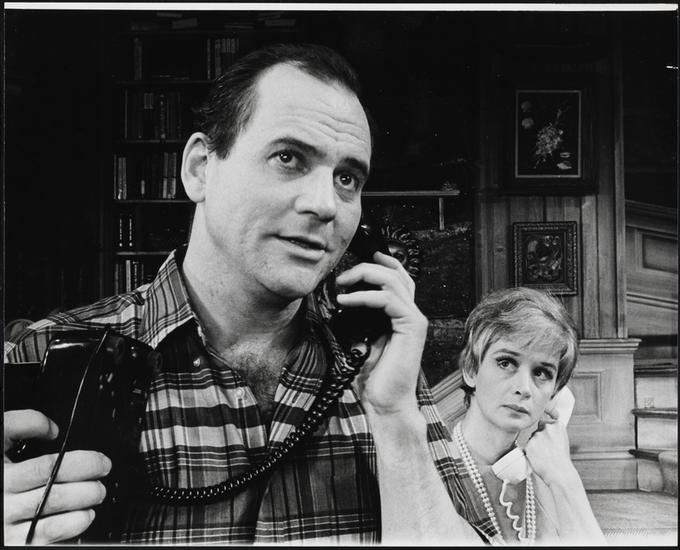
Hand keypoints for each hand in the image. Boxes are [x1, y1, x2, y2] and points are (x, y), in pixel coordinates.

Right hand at [4, 410, 111, 544]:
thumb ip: (21, 425)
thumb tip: (52, 429)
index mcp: (2, 474)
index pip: (46, 467)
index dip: (79, 461)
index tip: (99, 459)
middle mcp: (3, 501)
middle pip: (55, 491)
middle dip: (88, 480)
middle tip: (103, 471)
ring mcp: (7, 526)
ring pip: (54, 516)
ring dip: (84, 501)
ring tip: (97, 492)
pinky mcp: (15, 544)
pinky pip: (49, 536)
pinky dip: (74, 525)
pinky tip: (84, 515)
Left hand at [335, 251, 427, 415]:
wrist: (385, 403)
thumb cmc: (375, 379)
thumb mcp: (359, 341)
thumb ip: (356, 322)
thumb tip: (340, 304)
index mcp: (400, 316)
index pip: (397, 279)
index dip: (380, 264)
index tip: (358, 258)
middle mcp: (411, 314)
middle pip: (396, 273)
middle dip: (367, 266)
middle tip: (343, 275)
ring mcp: (414, 320)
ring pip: (393, 280)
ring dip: (364, 276)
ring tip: (342, 284)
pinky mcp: (412, 327)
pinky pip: (389, 299)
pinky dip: (365, 296)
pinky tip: (347, 300)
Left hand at [523, 410, 578, 488]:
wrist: (560, 473)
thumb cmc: (562, 459)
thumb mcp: (562, 440)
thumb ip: (553, 432)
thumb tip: (543, 426)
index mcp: (557, 425)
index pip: (545, 423)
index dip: (546, 433)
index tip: (550, 440)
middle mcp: (547, 427)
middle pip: (537, 430)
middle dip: (540, 439)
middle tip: (547, 450)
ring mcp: (537, 435)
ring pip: (532, 438)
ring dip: (535, 445)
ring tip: (545, 455)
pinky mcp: (528, 444)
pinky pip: (527, 446)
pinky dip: (531, 452)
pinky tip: (539, 458)